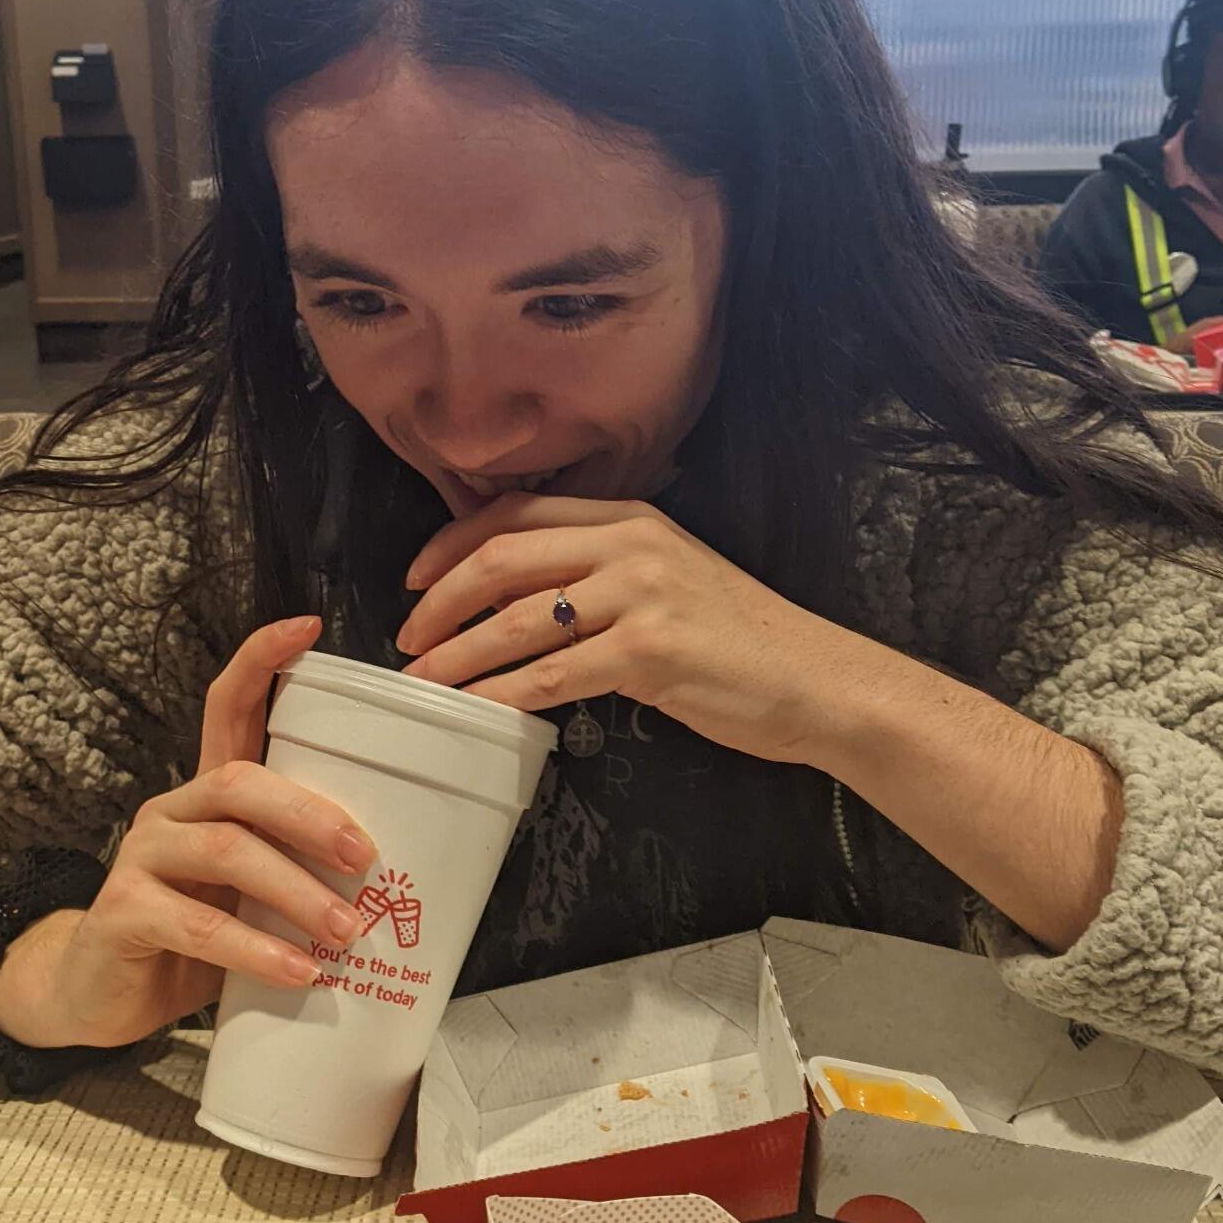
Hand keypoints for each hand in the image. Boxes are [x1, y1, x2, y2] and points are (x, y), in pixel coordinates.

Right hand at [0, 616, 375, 1047]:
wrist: (103, 999)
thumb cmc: (195, 940)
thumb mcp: (253, 897)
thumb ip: (300, 872)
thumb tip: (403, 877)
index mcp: (208, 796)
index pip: (226, 706)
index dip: (260, 662)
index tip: (308, 628)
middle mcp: (171, 811)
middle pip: (239, 782)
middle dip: (310, 815)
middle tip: (367, 860)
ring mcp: (141, 858)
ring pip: (225, 851)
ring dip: (295, 892)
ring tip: (346, 934)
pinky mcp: (122, 913)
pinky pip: (197, 926)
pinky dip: (255, 950)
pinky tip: (299, 972)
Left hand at [397, 498, 832, 764]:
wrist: (814, 680)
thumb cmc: (738, 641)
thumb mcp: (669, 580)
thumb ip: (602, 573)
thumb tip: (517, 600)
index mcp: (630, 519)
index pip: (516, 513)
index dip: (450, 544)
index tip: (413, 580)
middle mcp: (631, 544)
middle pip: (502, 558)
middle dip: (440, 599)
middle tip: (407, 636)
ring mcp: (642, 595)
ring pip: (518, 619)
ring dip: (459, 653)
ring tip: (425, 678)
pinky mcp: (650, 652)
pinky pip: (555, 673)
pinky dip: (506, 692)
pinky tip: (480, 708)